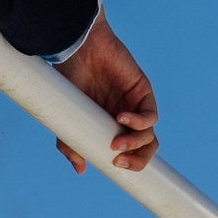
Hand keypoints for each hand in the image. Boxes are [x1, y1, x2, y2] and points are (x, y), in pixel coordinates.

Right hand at [52, 11, 158, 173]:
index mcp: (109, 126)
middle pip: (145, 148)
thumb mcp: (66, 116)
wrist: (76, 48)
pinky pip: (151, 116)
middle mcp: (125, 118)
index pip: (130, 152)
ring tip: (116, 144)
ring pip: (149, 136)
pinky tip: (122, 119)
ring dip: (135, 144)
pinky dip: (139, 123)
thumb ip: (70, 142)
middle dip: (138, 161)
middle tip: (119, 162)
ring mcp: (135, 105)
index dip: (129, 164)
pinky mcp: (142, 92)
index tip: (113, 167)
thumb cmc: (68, 78)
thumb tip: (80, 169)